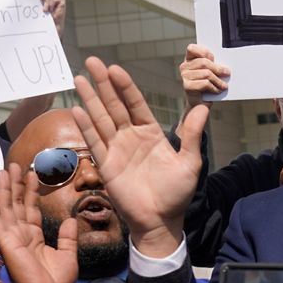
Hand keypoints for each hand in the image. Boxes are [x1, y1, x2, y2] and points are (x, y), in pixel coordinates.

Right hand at [0, 164, 77, 282]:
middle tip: (13, 164)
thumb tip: (70, 220)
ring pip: (6, 207)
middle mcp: (20, 235)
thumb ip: (68, 237)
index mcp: (33, 237)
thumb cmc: (55, 282)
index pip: (30, 209)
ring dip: (4, 188)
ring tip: (4, 169)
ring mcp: (11, 237)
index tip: (31, 173)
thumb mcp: (68, 255)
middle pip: (16, 204)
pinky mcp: (5, 242)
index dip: (30, 191)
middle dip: (15, 184)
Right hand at [73, 56, 208, 257]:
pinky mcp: (106, 166)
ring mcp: (116, 150)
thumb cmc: (177, 194)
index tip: (115, 68)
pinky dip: (86, 127)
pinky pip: (95, 143)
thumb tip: (205, 106)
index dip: (125, 86)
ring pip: (101, 119)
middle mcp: (131, 137)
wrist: (161, 221)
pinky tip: (77, 110)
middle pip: (114, 105)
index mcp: (151, 133)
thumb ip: (193, 135)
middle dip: (103, 84)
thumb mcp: (190, 162)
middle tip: (91, 61)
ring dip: (89, 99)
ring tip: (79, 78)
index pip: (135, 103)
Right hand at [179, 44, 230, 108]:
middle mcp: (184, 67)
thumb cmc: (207, 85)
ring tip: (224, 85)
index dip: (204, 52)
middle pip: (204, 62)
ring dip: (218, 81)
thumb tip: (224, 66)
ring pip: (206, 74)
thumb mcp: (210, 71)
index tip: (213, 58)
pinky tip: (218, 90)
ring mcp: (184, 76)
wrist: (200, 103)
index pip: (192, 48)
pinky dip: (214, 87)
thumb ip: (212, 64)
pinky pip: (205, 83)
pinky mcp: (187, 86)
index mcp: (189, 59)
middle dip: (218, 68)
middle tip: (227, 73)